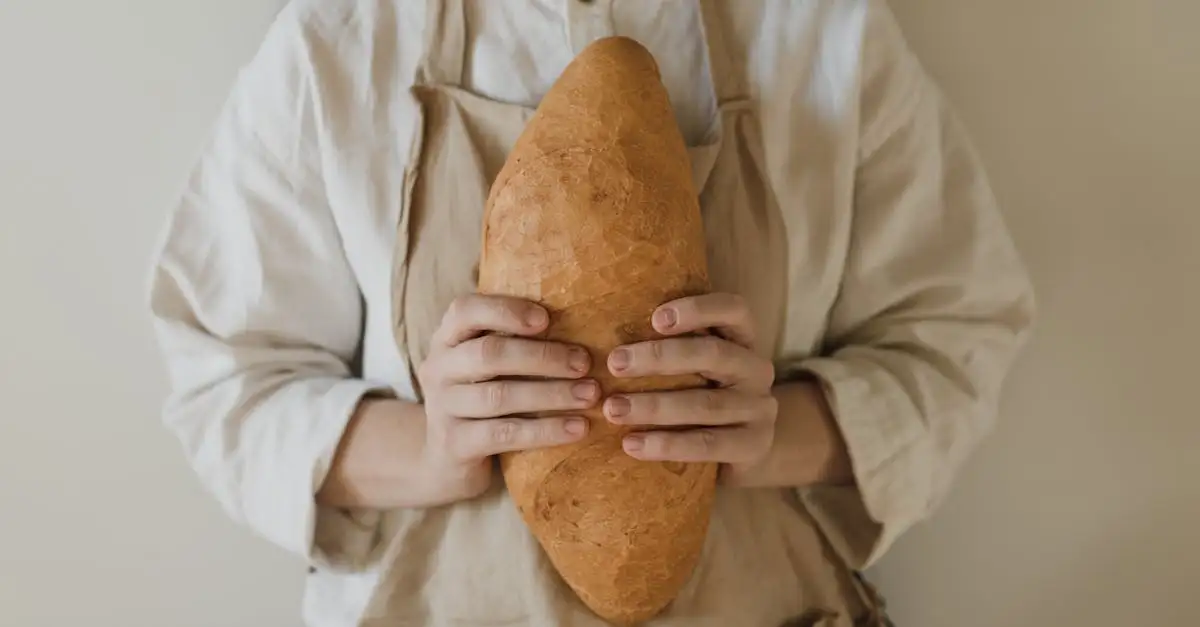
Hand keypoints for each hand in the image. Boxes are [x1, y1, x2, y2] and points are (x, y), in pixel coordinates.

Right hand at [417, 294, 597, 503]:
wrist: (444, 463)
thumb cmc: (481, 402)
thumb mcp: (486, 368)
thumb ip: (514, 343)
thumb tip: (582, 321)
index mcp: (447, 340)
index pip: (465, 310)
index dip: (505, 310)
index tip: (546, 318)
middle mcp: (438, 369)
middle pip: (489, 353)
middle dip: (542, 356)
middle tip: (585, 363)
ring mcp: (442, 408)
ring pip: (499, 396)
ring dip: (552, 394)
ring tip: (590, 395)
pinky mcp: (453, 445)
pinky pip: (504, 435)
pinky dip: (545, 431)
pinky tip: (578, 428)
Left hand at [602, 293, 777, 475]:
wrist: (745, 448)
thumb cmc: (702, 394)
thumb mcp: (694, 365)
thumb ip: (666, 346)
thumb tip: (603, 329)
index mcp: (742, 338)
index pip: (733, 309)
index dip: (698, 309)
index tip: (655, 318)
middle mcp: (756, 369)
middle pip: (714, 354)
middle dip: (660, 357)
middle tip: (614, 363)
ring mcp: (759, 409)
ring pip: (707, 404)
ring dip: (655, 406)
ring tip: (613, 409)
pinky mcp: (753, 445)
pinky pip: (708, 444)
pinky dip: (667, 444)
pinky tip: (632, 444)